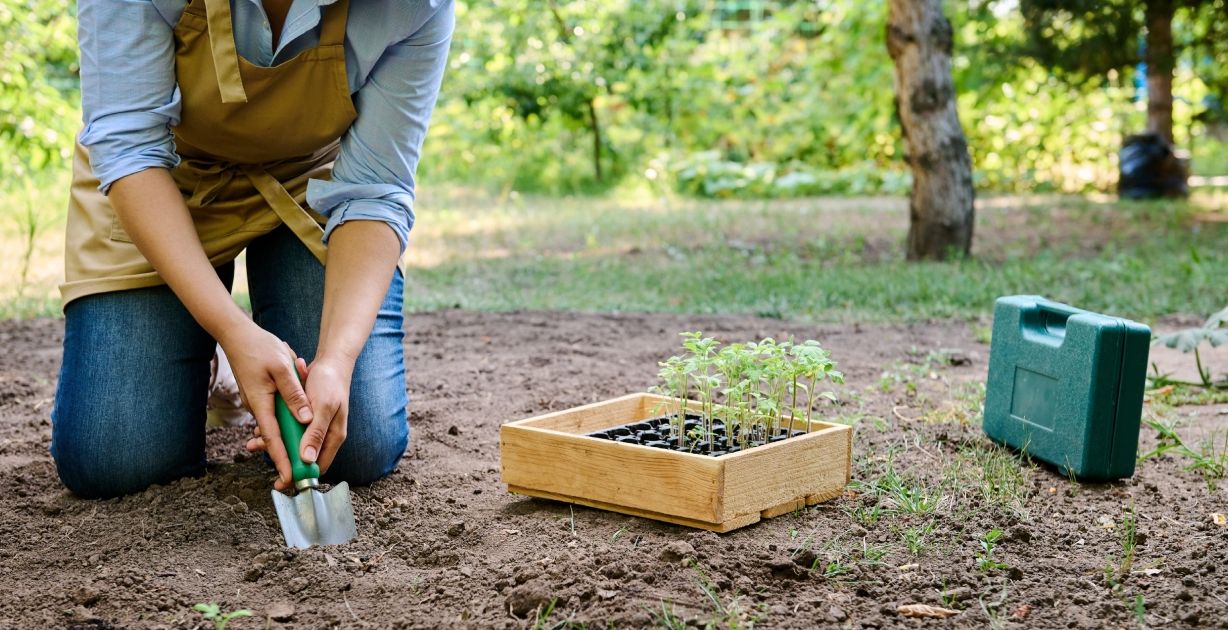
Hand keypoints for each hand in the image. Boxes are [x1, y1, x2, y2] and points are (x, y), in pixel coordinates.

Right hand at [220, 321, 311, 490]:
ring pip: (275, 426)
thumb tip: (305, 418)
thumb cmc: (259, 348)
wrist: (237, 334)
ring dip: (286, 440)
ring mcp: (258, 402)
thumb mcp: (282, 368)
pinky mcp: (261, 395)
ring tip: (298, 459)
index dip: (281, 459)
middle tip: (296, 476)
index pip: (272, 438)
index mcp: (261, 403)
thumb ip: (294, 394)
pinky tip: (296, 424)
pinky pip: (274, 414)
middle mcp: (257, 407)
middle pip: (273, 437)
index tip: (288, 477)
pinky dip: (284, 422)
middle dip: (284, 457)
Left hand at [244, 354, 352, 478]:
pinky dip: (276, 430)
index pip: (318, 465)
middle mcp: (324, 435)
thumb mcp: (323, 407)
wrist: (331, 362)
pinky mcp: (305, 419)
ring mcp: (314, 427)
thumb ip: (316, 433)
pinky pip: (289, 431)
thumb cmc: (330, 383)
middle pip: (302, 457)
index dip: (300, 475)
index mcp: (333, 436)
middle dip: (280, 458)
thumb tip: (308, 458)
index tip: (282, 480)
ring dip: (274, 443)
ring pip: (292, 444)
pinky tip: (261, 427)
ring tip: (254, 441)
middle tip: (260, 453)